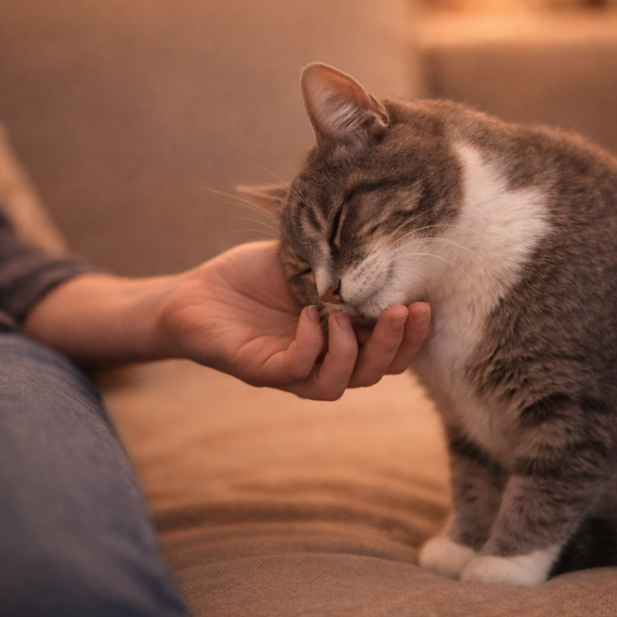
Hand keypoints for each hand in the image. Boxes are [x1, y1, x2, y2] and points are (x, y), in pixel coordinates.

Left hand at [155, 241, 430, 399]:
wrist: (193, 294)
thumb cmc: (250, 278)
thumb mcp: (304, 261)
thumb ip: (339, 259)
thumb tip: (377, 232)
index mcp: (339, 338)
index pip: (388, 352)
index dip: (411, 337)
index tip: (423, 304)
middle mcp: (321, 361)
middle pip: (372, 373)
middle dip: (395, 346)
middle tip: (403, 311)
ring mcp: (291, 370)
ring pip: (338, 384)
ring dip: (354, 354)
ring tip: (349, 317)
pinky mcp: (260, 369)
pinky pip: (296, 369)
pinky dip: (310, 346)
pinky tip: (310, 316)